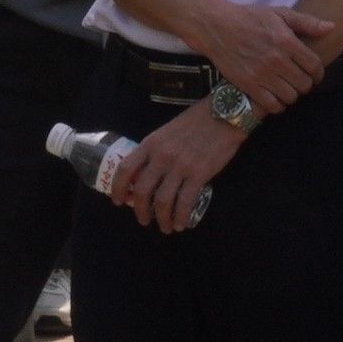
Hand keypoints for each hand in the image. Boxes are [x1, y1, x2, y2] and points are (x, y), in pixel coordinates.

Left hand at [111, 99, 244, 231]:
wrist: (224, 114)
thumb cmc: (195, 121)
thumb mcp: (167, 131)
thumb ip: (155, 150)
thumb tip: (146, 173)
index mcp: (151, 143)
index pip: (125, 169)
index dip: (118, 188)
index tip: (118, 201)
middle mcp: (161, 156)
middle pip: (142, 191)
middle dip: (140, 211)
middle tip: (144, 220)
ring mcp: (180, 166)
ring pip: (163, 201)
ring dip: (162, 219)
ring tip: (165, 227)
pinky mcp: (199, 174)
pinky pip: (185, 202)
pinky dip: (181, 217)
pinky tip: (181, 224)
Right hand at [196, 0, 327, 110]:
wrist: (216, 26)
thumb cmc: (249, 17)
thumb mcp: (279, 13)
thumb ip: (306, 22)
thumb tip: (331, 27)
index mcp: (286, 41)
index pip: (314, 66)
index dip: (318, 72)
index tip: (314, 73)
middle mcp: (276, 60)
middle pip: (304, 84)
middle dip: (305, 83)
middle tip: (299, 79)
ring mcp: (261, 74)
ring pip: (290, 96)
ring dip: (292, 94)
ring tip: (287, 87)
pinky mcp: (248, 85)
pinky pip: (272, 105)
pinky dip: (277, 104)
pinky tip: (274, 95)